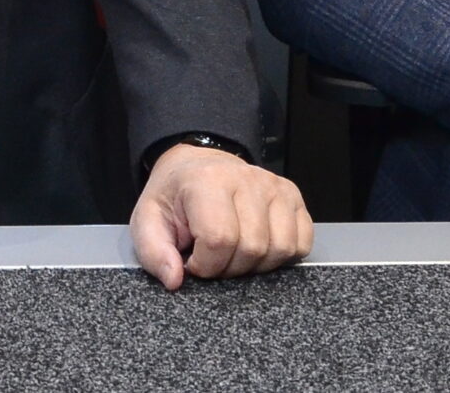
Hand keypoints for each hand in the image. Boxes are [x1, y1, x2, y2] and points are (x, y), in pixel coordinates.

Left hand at [129, 144, 311, 289]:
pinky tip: (258, 248)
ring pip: (281, 249)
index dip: (205, 264)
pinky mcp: (293, 196)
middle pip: (252, 248)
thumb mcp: (148, 221)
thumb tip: (175, 280)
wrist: (195, 168)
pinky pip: (301, 243)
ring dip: (256, 265)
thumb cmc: (174, 198)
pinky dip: (281, 256)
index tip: (193, 260)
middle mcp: (247, 179)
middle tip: (213, 257)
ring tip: (234, 253)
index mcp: (207, 181)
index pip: (219, 240)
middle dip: (229, 268)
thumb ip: (153, 253)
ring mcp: (274, 186)